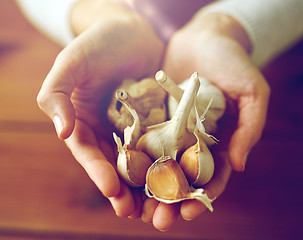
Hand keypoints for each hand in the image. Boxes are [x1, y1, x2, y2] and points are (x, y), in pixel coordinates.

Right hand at [37, 0, 163, 216]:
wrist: (132, 30)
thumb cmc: (98, 42)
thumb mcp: (71, 62)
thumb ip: (57, 94)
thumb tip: (61, 133)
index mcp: (85, 123)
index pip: (89, 153)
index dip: (99, 173)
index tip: (113, 190)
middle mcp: (109, 131)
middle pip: (116, 167)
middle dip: (126, 192)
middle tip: (138, 213)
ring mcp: (135, 129)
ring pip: (142, 164)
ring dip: (150, 187)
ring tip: (161, 208)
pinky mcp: (158, 123)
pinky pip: (165, 146)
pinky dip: (171, 164)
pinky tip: (182, 179)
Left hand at [141, 12, 269, 229]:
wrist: (205, 36)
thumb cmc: (234, 62)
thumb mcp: (252, 93)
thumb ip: (250, 128)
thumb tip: (239, 166)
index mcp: (220, 142)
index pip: (212, 177)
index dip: (202, 196)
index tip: (189, 212)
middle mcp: (194, 142)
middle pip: (182, 179)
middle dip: (170, 202)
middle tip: (158, 220)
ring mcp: (173, 131)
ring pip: (159, 167)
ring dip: (149, 190)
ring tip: (135, 208)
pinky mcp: (153, 118)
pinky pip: (143, 141)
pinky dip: (134, 160)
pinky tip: (123, 175)